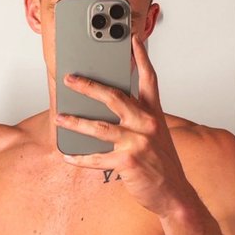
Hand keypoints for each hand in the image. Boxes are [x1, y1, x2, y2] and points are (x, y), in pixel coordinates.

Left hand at [55, 35, 191, 216]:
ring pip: (99, 127)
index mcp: (154, 114)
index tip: (132, 39)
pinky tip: (68, 155)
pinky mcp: (129, 162)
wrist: (175, 194)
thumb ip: (137, 119)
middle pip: (114, 97)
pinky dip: (79, 158)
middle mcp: (147, 124)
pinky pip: (97, 158)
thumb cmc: (162, 164)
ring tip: (59, 118)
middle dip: (89, 86)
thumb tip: (104, 110)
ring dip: (75, 122)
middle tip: (70, 79)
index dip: (141, 57)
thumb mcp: (156, 135)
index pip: (148, 79)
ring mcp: (138, 142)